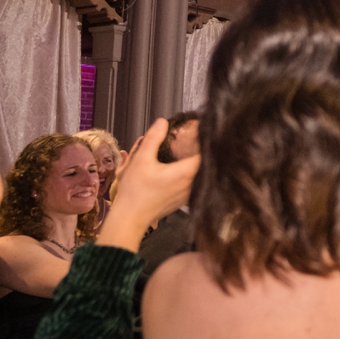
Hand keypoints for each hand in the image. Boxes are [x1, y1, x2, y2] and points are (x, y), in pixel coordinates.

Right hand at [98, 119, 201, 252]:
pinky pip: (197, 184)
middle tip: (202, 139)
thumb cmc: (135, 190)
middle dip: (206, 151)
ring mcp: (191, 194)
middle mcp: (193, 183)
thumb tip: (162, 121)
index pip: (208, 153)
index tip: (206, 131)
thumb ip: (153, 139)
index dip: (208, 141)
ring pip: (203, 175)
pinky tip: (188, 169)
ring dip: (201, 164)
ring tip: (197, 152)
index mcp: (187, 172)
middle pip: (208, 164)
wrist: (131, 217)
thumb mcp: (141, 160)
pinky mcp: (185, 201)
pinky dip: (196, 175)